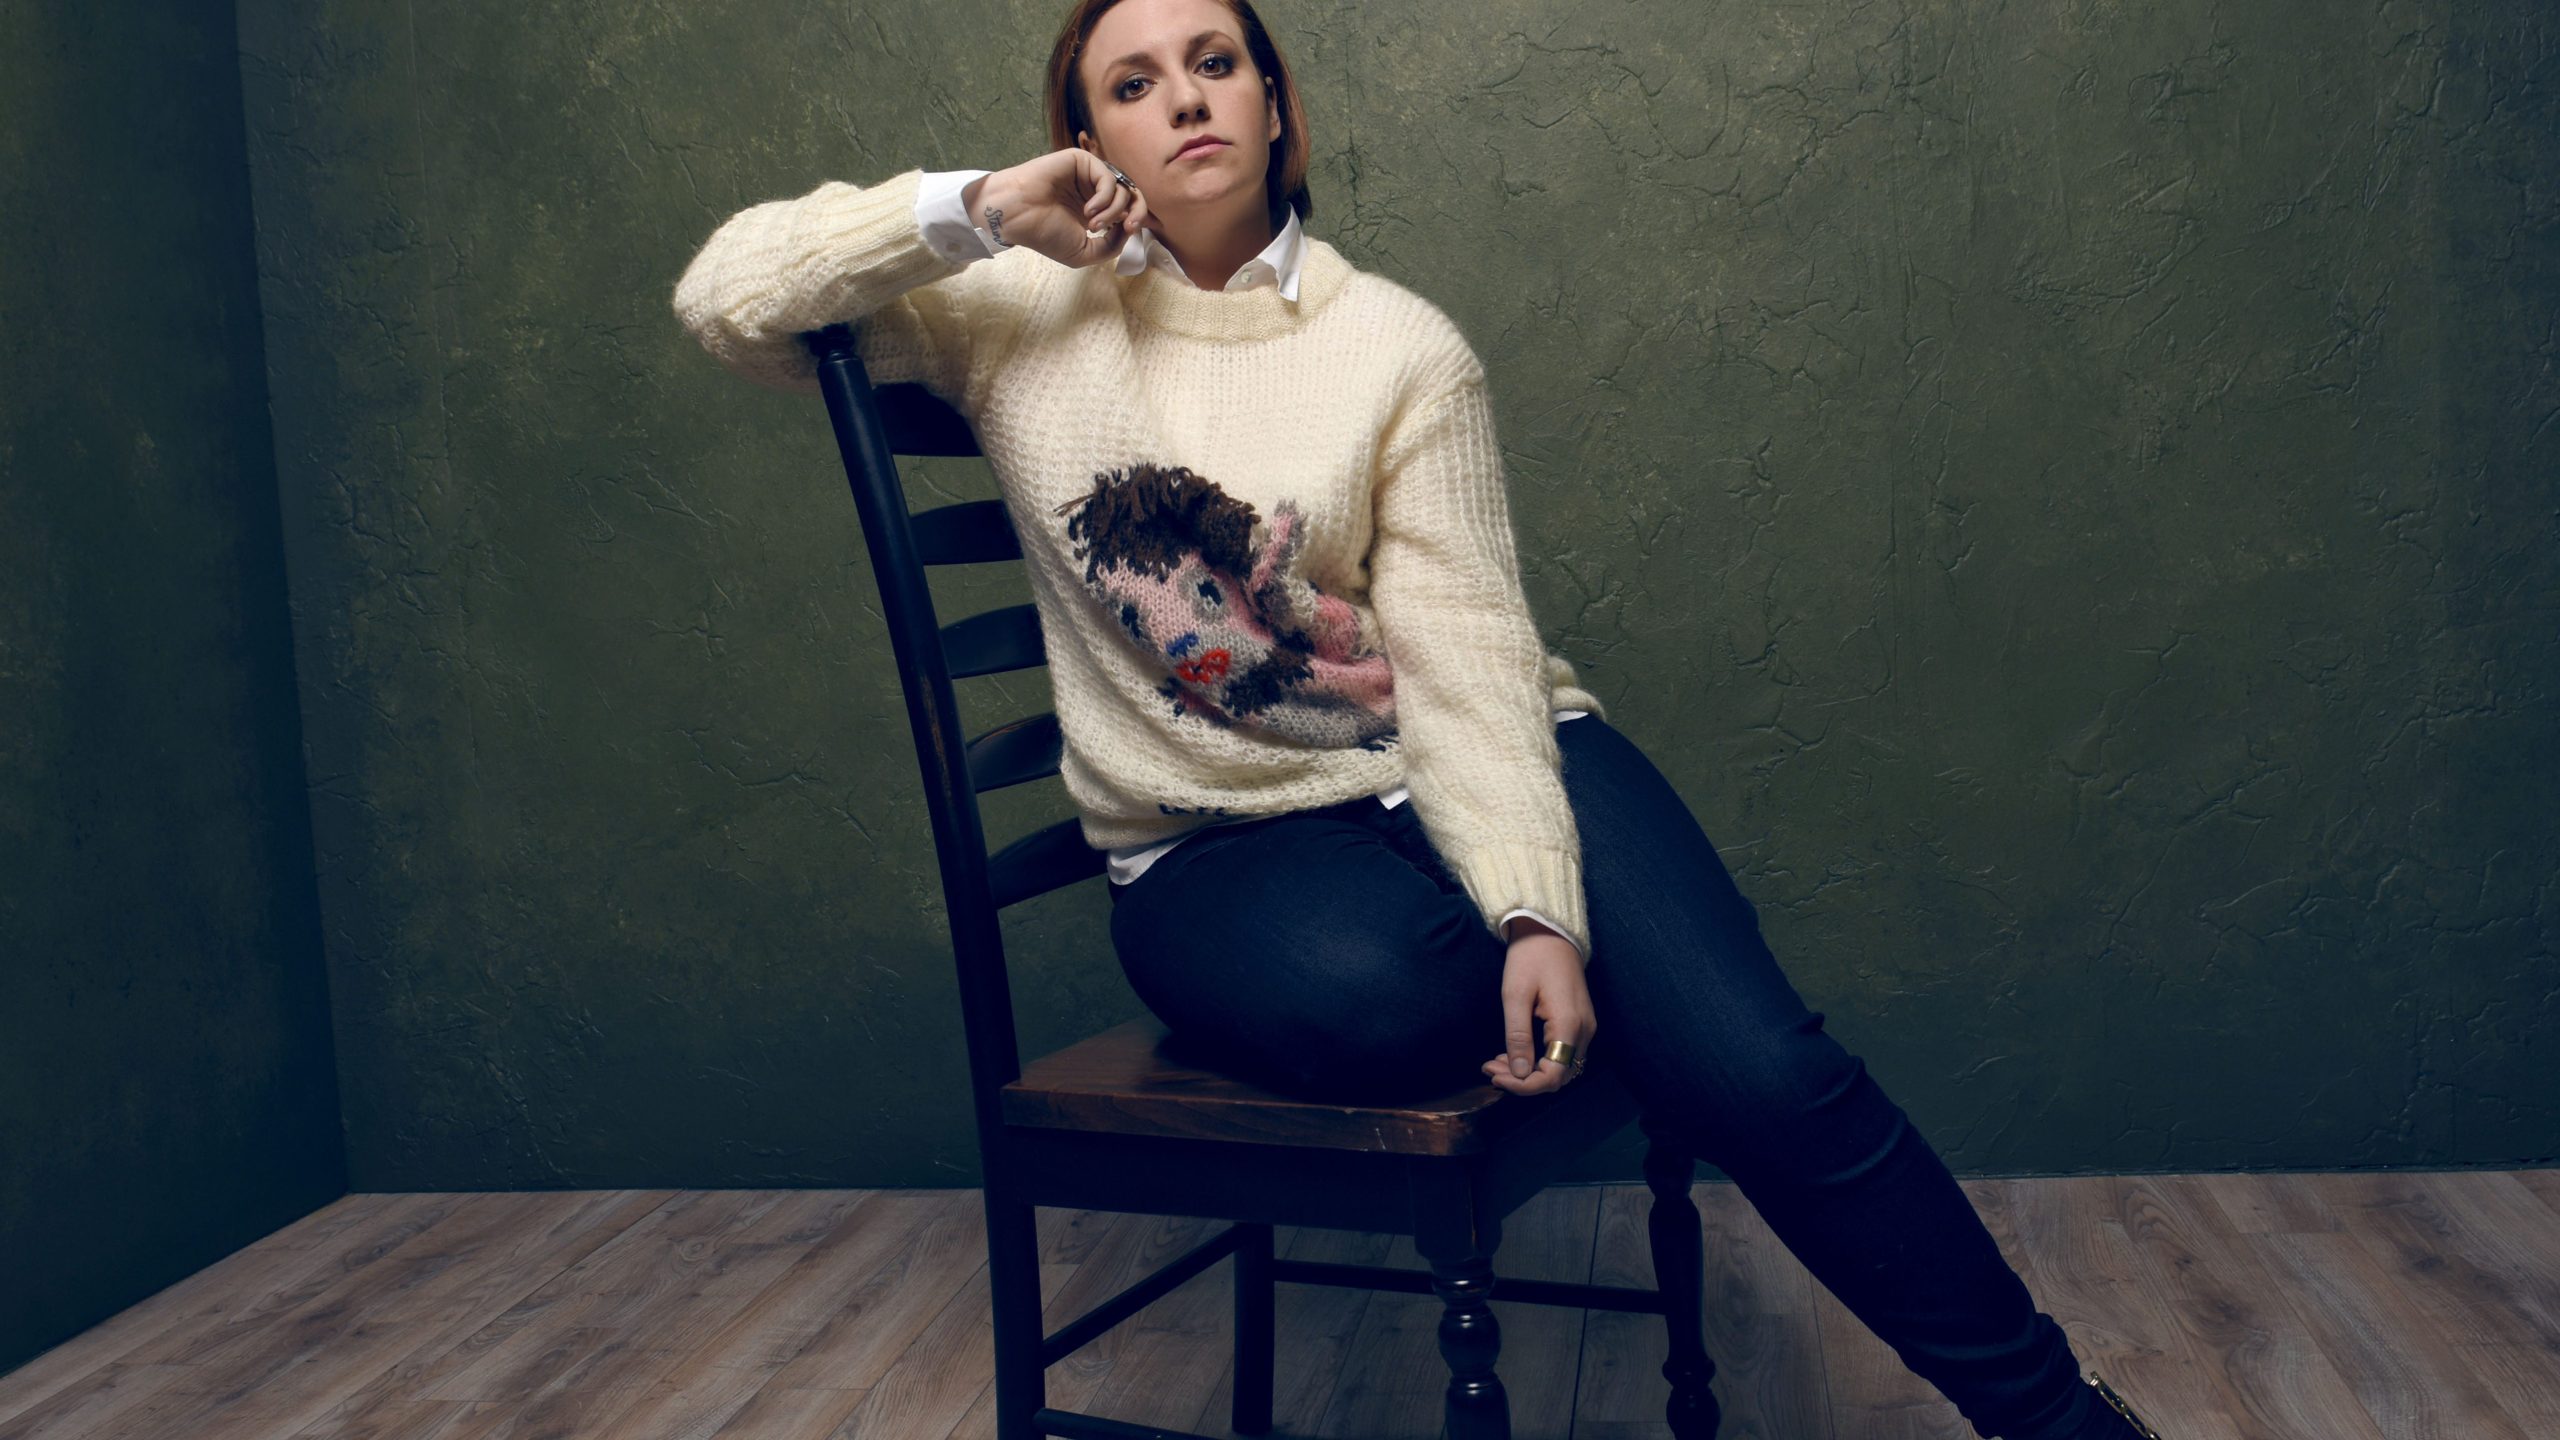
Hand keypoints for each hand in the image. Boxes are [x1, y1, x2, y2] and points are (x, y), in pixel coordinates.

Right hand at [965, 148, 1158, 268]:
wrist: (1017, 216)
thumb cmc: (1044, 235)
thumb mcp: (1084, 253)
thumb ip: (1112, 246)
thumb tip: (1130, 228)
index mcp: (1096, 211)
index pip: (1128, 209)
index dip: (1137, 220)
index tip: (1128, 231)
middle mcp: (1094, 191)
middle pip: (1133, 195)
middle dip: (1137, 212)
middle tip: (1126, 227)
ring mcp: (1088, 175)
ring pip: (1122, 187)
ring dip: (1113, 211)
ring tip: (1092, 225)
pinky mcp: (1082, 161)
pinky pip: (1108, 177)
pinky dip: (1105, 197)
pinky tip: (1088, 211)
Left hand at [1482, 924, 1593, 1096]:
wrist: (1549, 931)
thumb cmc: (1530, 957)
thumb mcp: (1515, 995)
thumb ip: (1517, 1036)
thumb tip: (1519, 1074)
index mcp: (1570, 1024)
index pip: (1553, 1075)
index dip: (1524, 1085)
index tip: (1496, 1077)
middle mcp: (1584, 1030)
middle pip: (1559, 1076)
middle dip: (1523, 1080)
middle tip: (1490, 1069)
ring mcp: (1584, 1026)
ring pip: (1561, 1068)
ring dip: (1529, 1072)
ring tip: (1496, 1062)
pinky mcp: (1578, 1022)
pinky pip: (1561, 1053)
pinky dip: (1538, 1060)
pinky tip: (1512, 1053)